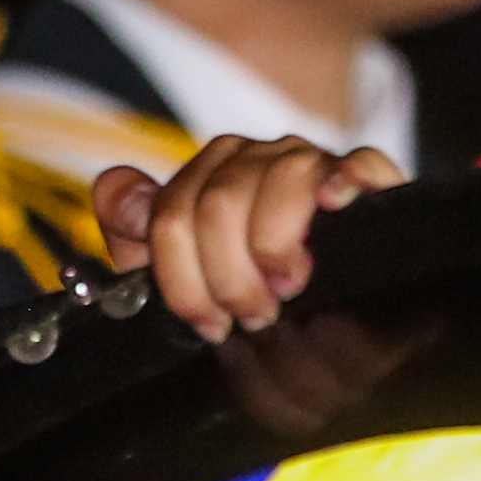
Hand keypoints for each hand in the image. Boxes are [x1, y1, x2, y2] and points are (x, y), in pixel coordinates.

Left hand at [92, 135, 400, 338]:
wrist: (344, 283)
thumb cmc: (255, 284)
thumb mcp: (185, 268)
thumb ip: (137, 230)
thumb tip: (116, 189)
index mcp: (203, 177)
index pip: (169, 215)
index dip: (182, 280)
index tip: (207, 321)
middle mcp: (250, 159)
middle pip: (218, 205)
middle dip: (230, 278)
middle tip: (252, 317)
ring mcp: (307, 159)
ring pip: (277, 181)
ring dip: (278, 249)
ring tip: (289, 290)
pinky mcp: (364, 171)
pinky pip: (355, 162)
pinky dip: (345, 181)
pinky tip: (335, 206)